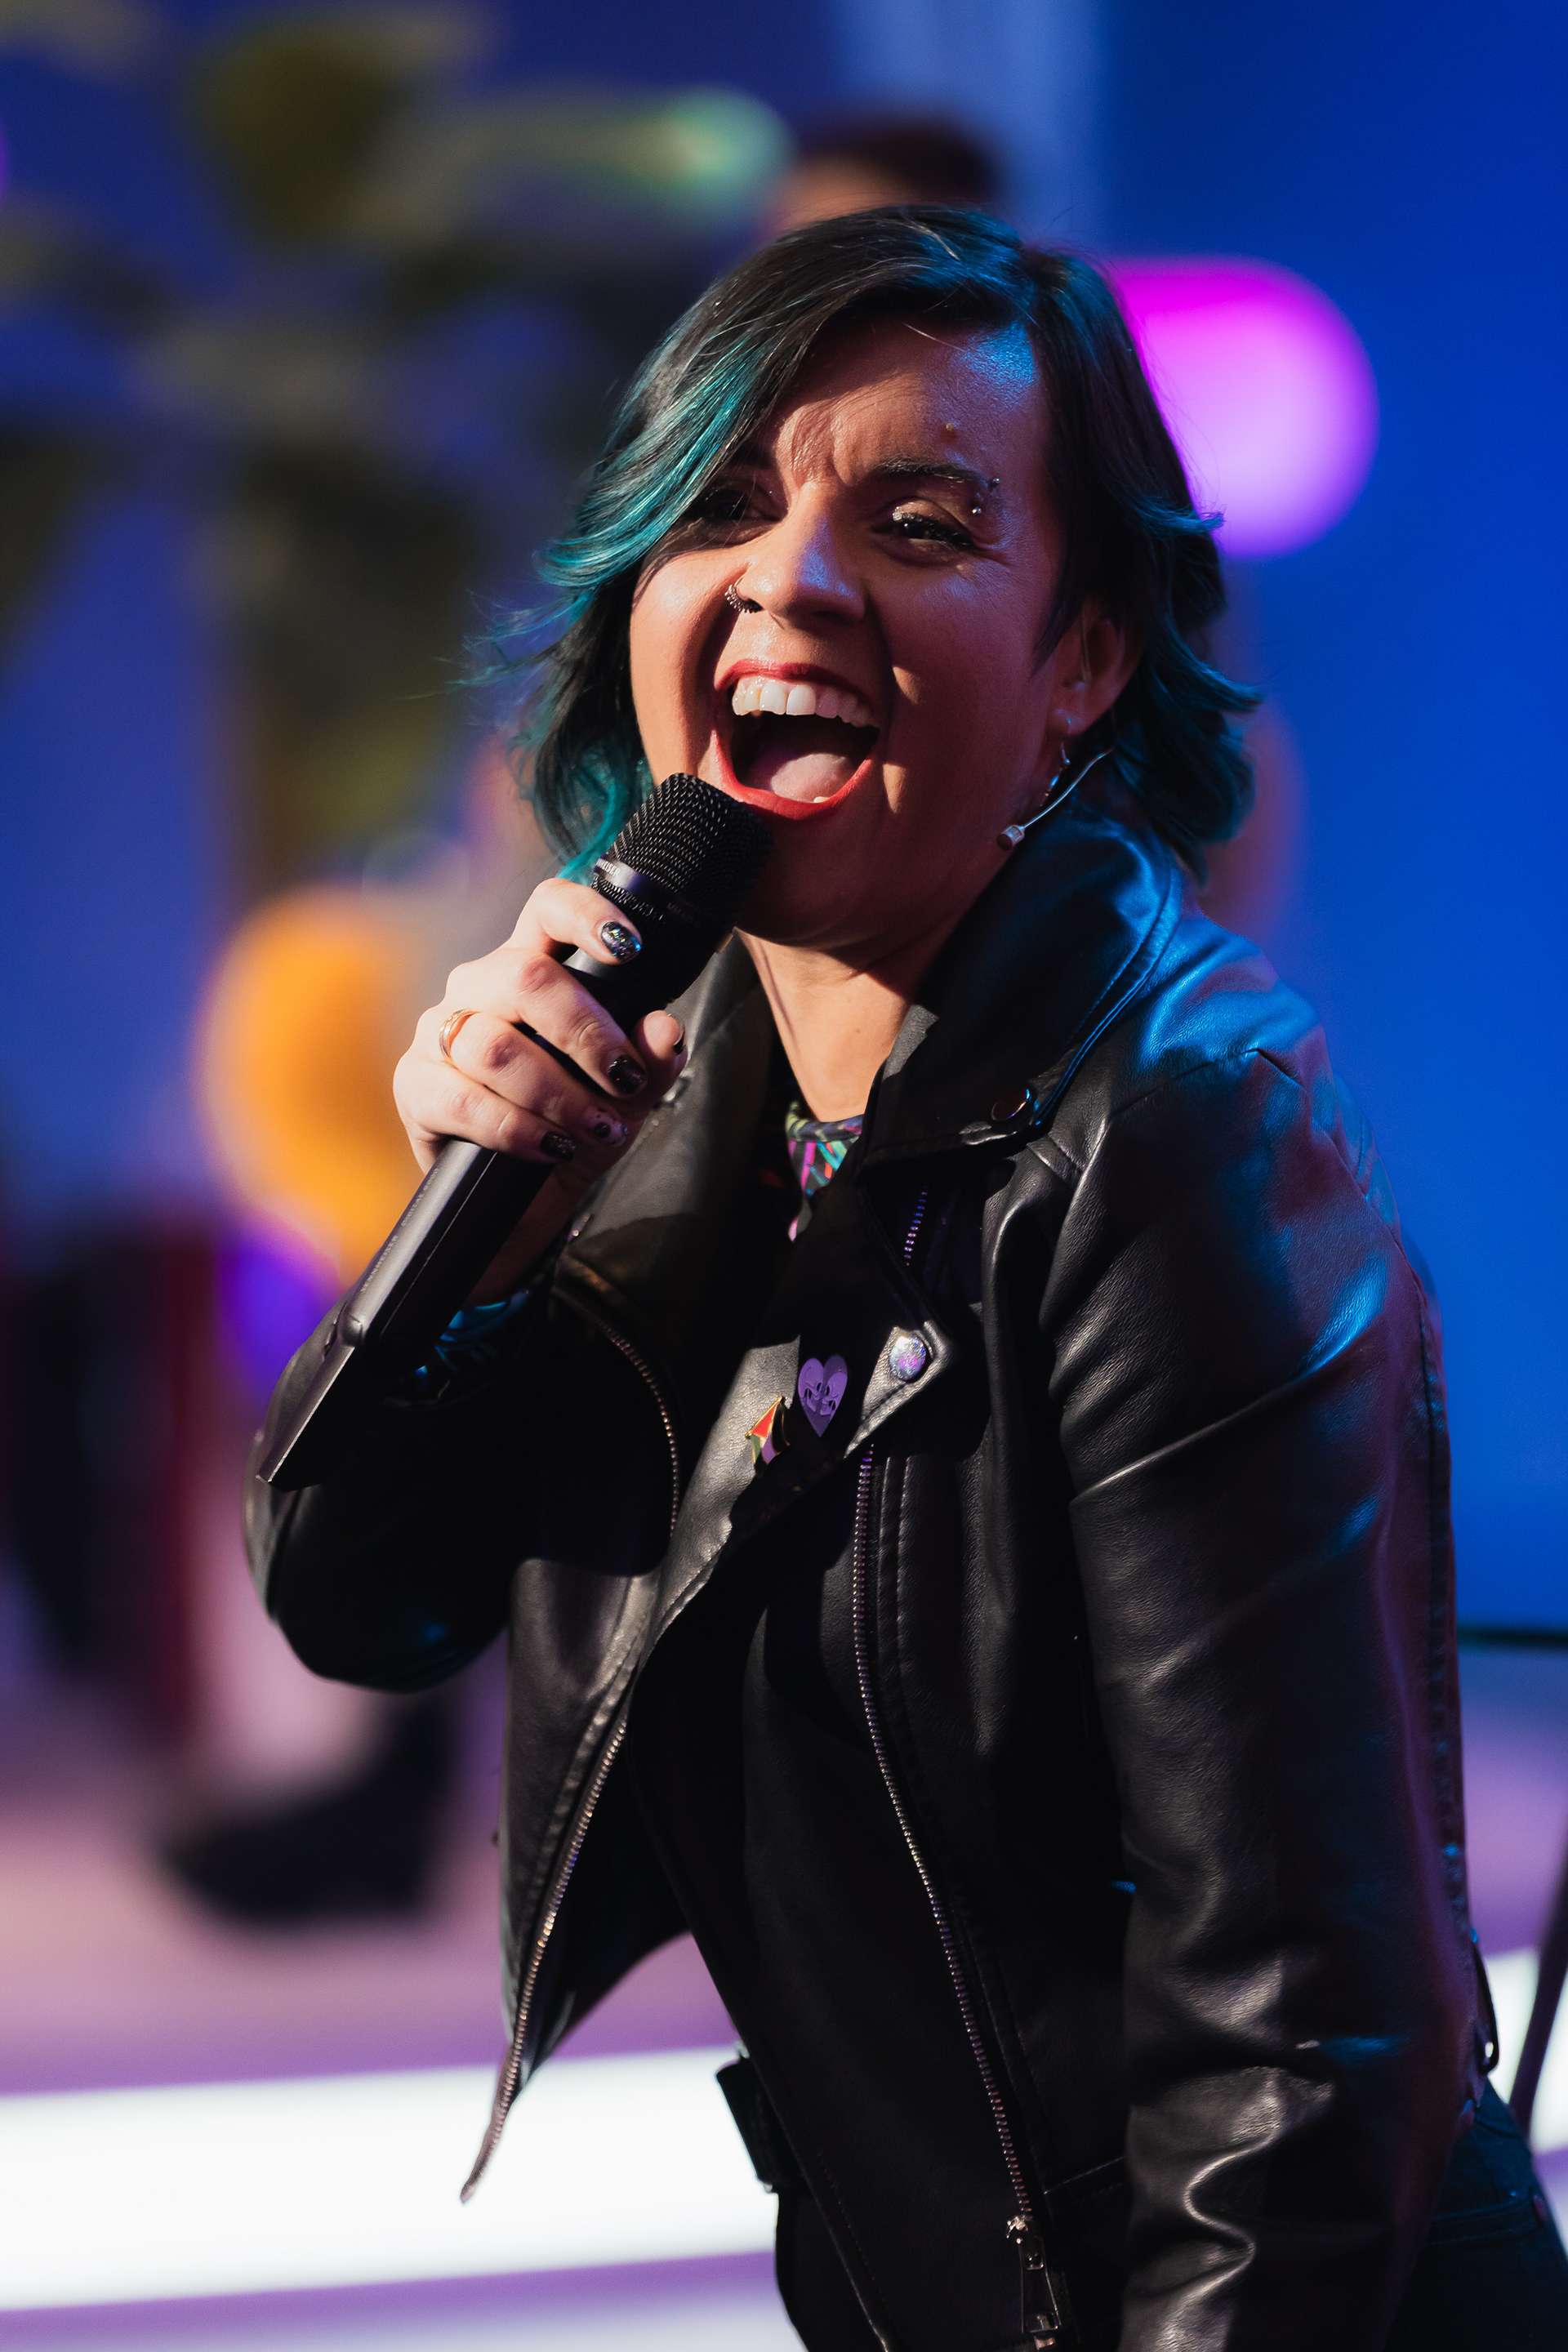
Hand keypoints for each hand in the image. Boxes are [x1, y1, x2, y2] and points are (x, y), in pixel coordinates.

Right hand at [393, 878, 686, 1297]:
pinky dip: (518, 1128)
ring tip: (595, 1126)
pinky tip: (549, 1147)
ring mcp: (439, 1034)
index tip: (628, 947)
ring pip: (493, 1043)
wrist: (520, 1204)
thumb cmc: (570, 1130)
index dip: (585, 914)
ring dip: (556, 1092)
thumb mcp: (623, 1100)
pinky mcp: (416, 1087)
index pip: (547, 910)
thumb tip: (664, 1031)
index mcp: (530, 971)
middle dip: (585, 1032)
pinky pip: (464, 1100)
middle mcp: (478, 989)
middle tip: (623, 1077)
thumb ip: (650, 1064)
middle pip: (524, 977)